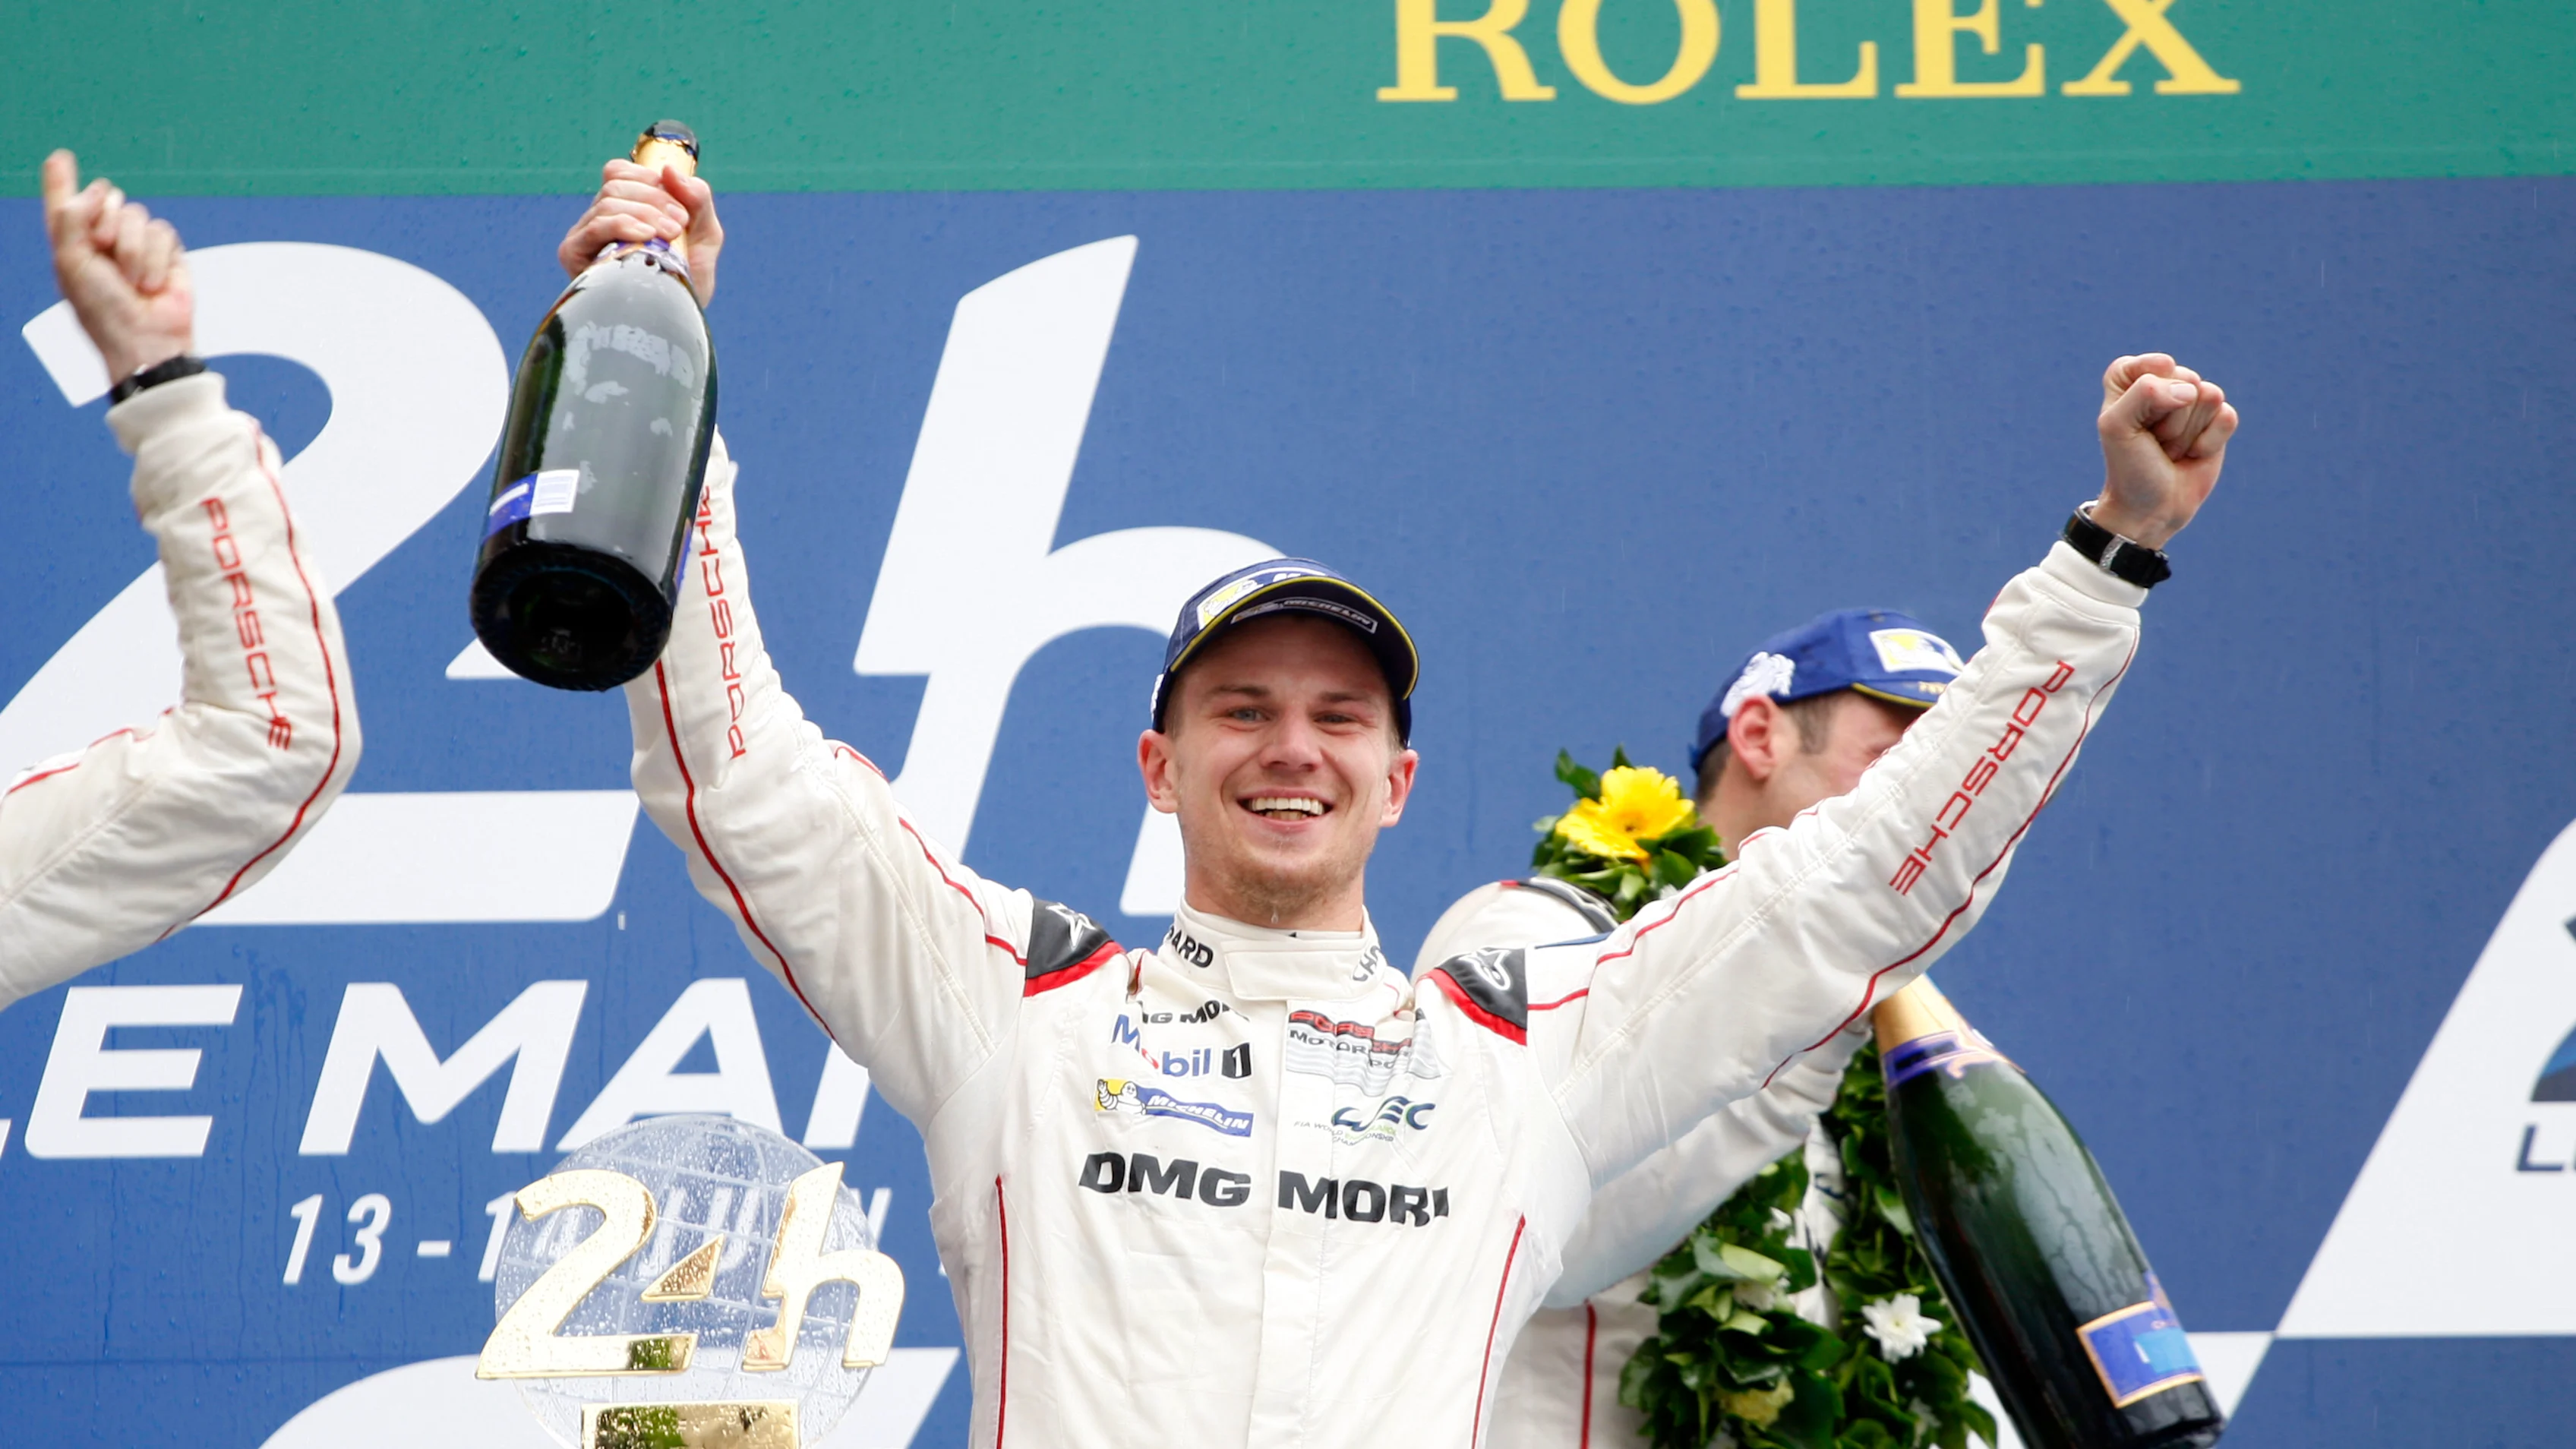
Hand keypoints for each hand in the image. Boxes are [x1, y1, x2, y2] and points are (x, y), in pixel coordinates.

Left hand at [40, 151, 192, 385]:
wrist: (146, 339)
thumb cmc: (103, 311)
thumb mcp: (71, 262)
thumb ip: (72, 218)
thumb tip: (98, 190)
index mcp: (74, 243)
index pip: (66, 205)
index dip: (61, 181)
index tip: (60, 157)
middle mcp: (104, 240)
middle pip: (106, 197)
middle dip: (106, 221)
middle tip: (105, 251)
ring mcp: (138, 246)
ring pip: (136, 214)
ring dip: (133, 250)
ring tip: (134, 281)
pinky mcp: (169, 254)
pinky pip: (163, 232)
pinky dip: (157, 259)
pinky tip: (153, 283)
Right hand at [558, 159, 723, 305]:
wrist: (679, 322)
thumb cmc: (688, 278)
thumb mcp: (705, 234)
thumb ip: (697, 198)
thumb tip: (669, 170)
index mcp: (622, 208)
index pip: (619, 173)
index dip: (649, 180)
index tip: (681, 209)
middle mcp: (599, 219)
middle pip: (615, 185)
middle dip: (654, 198)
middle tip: (679, 224)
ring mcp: (585, 236)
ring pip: (608, 203)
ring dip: (644, 213)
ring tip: (668, 236)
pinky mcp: (574, 255)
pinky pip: (594, 227)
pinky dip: (622, 225)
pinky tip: (646, 237)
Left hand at [2090, 353, 2238, 548]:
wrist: (2151, 508)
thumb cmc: (2129, 467)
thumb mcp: (2117, 426)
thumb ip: (2144, 393)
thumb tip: (2191, 391)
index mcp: (2129, 378)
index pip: (2153, 364)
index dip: (2148, 395)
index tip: (2135, 420)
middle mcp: (2163, 383)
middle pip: (2185, 379)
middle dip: (2170, 418)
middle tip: (2154, 441)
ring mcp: (2193, 402)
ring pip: (2209, 395)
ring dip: (2188, 432)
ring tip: (2171, 448)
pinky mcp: (2217, 422)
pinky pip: (2227, 416)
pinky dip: (2209, 441)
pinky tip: (2193, 454)